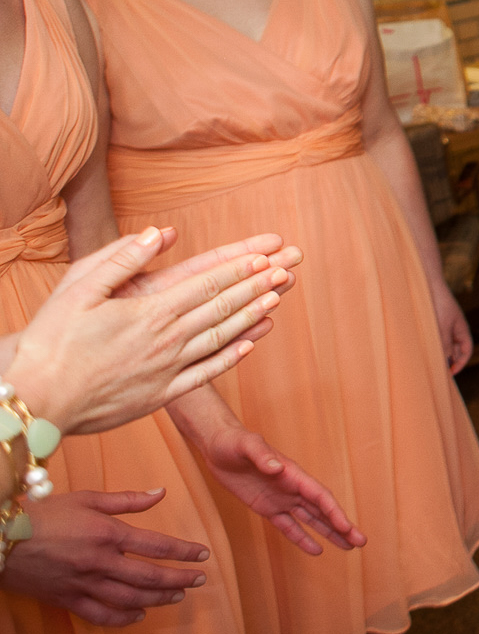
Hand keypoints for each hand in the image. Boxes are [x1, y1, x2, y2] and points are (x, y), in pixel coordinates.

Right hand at [0, 489, 209, 626]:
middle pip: (149, 577)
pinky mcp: (67, 599)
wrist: (3, 539)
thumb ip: (127, 500)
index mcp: (108, 534)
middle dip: (179, 579)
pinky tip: (138, 616)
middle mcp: (100, 562)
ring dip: (158, 599)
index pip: (157, 546)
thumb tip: (161, 492)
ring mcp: (83, 584)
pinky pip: (100, 615)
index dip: (184, 552)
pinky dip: (122, 618)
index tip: (204, 554)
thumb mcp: (87, 498)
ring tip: (178, 596)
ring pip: (130, 599)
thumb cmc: (45, 514)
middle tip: (200, 579)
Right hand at [12, 228, 292, 433]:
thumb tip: (163, 232)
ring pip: (222, 337)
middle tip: (289, 267)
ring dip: (253, 315)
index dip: (240, 267)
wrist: (34, 401)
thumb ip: (122, 258)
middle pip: (222, 307)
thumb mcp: (77, 289)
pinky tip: (252, 344)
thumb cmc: (49, 341)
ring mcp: (166, 369)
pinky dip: (233, 356)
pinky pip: (206, 373)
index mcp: (147, 311)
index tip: (268, 252)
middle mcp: (165, 340)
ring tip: (280, 297)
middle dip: (259, 285)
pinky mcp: (160, 395)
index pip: (206, 282)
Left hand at [194, 425, 364, 556]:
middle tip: (361, 541)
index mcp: (293, 474)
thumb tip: (277, 469)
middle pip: (323, 510)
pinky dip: (302, 539)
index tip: (347, 527)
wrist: (218, 446)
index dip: (334, 513)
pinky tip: (316, 551)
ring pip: (311, 520)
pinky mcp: (267, 508)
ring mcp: (282, 499)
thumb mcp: (246, 446)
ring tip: (348, 547)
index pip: (320, 496)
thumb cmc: (234, 442)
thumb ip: (262, 456)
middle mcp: (293, 488)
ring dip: (329, 533)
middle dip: (342, 526)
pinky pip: (288, 527)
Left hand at [430, 280, 473, 374]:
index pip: (467, 350)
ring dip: (437, 354)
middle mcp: (453, 329)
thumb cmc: (439, 303)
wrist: (428, 284)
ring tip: (427, 363)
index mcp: (461, 329)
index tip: (450, 374)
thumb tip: (445, 362)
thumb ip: (444, 345)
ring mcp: (442, 326)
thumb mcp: (442, 327)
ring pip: (443, 345)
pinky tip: (421, 351)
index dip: (461, 363)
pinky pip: (433, 339)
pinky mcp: (432, 324)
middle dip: (448, 361)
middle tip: (436, 373)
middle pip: (455, 350)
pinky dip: (430, 346)